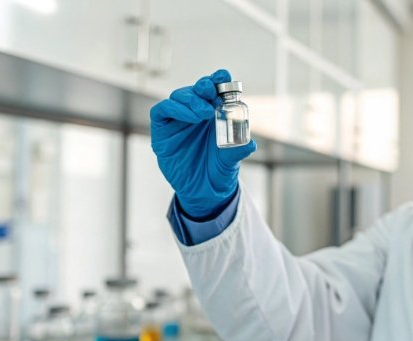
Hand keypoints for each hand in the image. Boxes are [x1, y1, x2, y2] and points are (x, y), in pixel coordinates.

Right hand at [150, 69, 255, 217]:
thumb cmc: (217, 171)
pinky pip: (162, 110)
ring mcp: (177, 120)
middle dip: (204, 86)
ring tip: (204, 112)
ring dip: (191, 99)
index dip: (217, 79)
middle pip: (195, 89)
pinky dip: (174, 108)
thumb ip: (238, 151)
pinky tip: (190, 117)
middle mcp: (194, 113)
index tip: (224, 76)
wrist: (201, 192)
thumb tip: (250, 143)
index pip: (213, 89)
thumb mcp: (230, 161)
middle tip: (212, 94)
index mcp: (213, 113)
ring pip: (179, 96)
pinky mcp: (162, 130)